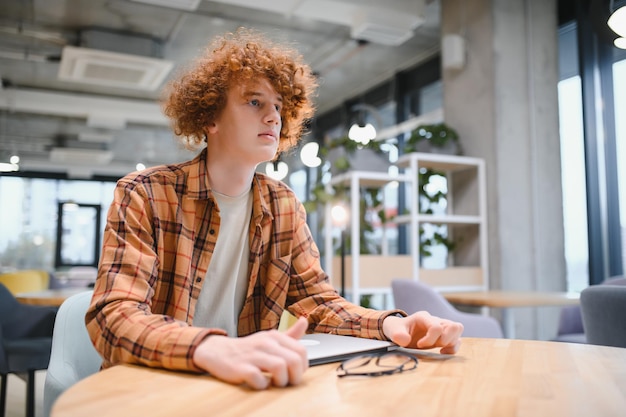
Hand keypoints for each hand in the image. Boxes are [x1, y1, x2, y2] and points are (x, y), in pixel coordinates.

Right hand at [192, 317, 308, 389]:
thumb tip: (304, 321)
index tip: (295, 372)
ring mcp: (253, 355)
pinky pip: (259, 379)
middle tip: (287, 381)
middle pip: (294, 360)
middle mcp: (265, 343)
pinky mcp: (241, 368)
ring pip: (279, 368)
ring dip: (281, 381)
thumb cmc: (249, 348)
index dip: (303, 366)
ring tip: (274, 382)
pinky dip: (263, 385)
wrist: (218, 351)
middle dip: (295, 376)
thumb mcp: (270, 338)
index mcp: (275, 336)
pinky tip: (260, 383)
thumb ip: (290, 333)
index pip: (301, 351)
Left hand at [382, 311, 463, 353]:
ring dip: (451, 343)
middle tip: (434, 346)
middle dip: (445, 340)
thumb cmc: (397, 329)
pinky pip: (457, 340)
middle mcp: (435, 320)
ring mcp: (441, 328)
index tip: (419, 345)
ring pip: (458, 330)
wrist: (399, 330)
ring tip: (438, 349)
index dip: (430, 339)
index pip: (436, 327)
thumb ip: (397, 334)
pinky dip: (453, 348)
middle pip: (454, 326)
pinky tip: (441, 352)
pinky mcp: (444, 336)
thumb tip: (406, 340)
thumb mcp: (393, 330)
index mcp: (423, 317)